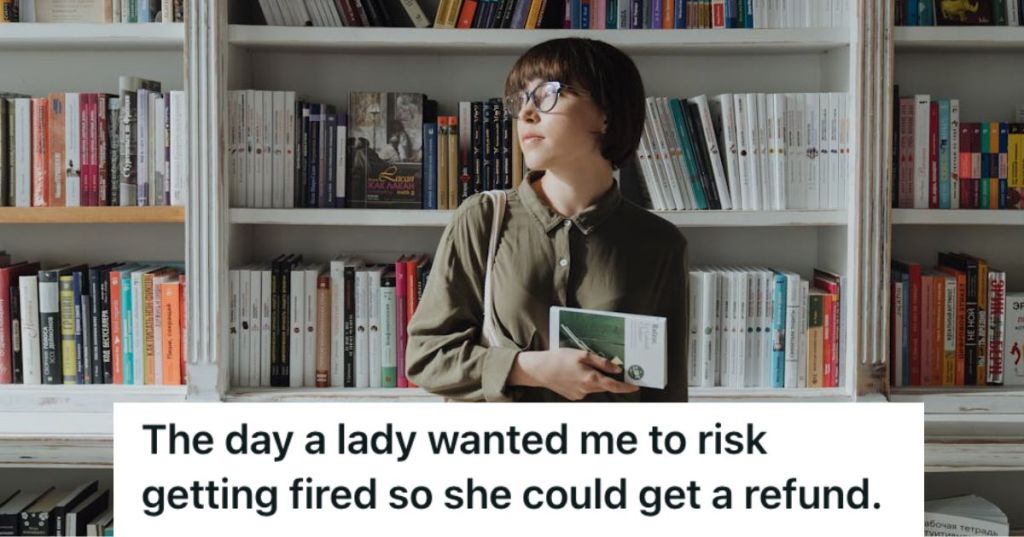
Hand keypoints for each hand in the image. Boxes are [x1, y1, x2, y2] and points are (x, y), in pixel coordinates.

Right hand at [508, 348, 639, 400]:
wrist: (539, 370)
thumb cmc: (559, 358)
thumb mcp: (582, 354)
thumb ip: (602, 362)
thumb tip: (617, 369)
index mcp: (591, 379)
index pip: (615, 386)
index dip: (627, 387)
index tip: (636, 386)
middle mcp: (587, 390)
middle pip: (605, 386)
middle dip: (610, 380)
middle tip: (614, 370)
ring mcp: (579, 395)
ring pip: (595, 388)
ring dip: (595, 380)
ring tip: (583, 367)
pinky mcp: (573, 396)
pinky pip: (585, 389)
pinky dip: (584, 382)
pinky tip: (574, 374)